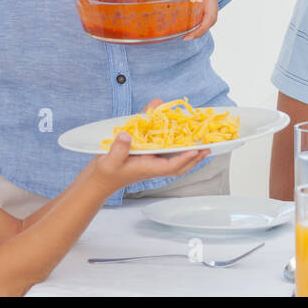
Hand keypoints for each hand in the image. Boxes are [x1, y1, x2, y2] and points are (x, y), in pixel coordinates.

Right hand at [92, 101, 208, 192]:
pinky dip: (172, 139)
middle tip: (208, 146)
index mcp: (148, 168)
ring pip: (173, 155)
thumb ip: (118, 149)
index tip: (196, 151)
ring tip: (201, 140)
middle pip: (178, 163)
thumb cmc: (105, 174)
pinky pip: (163, 147)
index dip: (185, 159)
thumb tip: (127, 135)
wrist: (99, 180)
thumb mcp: (109, 161)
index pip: (171, 166)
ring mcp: (150, 159)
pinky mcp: (146, 154)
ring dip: (187, 149)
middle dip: (194, 156)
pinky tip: (175, 126)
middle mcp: (153, 164)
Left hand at [178, 0, 220, 39]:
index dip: (202, 27)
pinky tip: (173, 24)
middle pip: (206, 22)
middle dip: (197, 32)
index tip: (190, 35)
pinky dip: (186, 22)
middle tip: (182, 38)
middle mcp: (207, 2)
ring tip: (175, 34)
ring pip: (200, 20)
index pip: (211, 15)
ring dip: (191, 29)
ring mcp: (201, 4)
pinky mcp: (194, 4)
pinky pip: (193, 17)